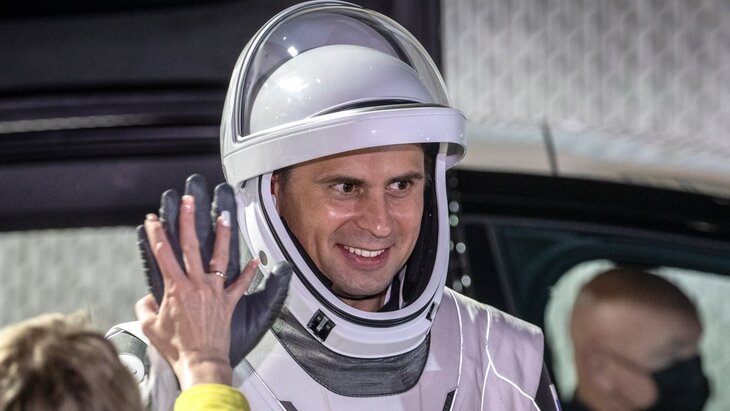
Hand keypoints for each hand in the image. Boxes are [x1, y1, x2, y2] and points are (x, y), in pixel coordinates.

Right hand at [136, 174, 291, 372]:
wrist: (200, 361)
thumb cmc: (176, 347)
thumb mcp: (150, 326)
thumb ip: (146, 307)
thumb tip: (147, 299)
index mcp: (175, 288)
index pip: (164, 253)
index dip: (157, 234)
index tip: (153, 218)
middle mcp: (197, 284)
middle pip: (192, 245)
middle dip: (189, 219)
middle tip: (189, 200)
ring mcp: (214, 291)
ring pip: (219, 257)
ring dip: (222, 235)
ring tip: (223, 215)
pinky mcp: (229, 302)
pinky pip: (240, 284)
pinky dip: (249, 273)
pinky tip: (256, 261)